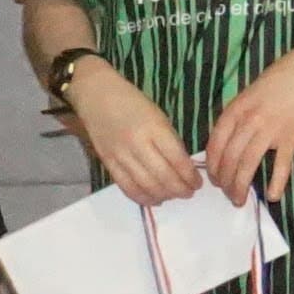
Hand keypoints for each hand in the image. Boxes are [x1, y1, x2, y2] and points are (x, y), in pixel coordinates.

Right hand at [70, 63, 198, 205]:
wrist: (96, 94)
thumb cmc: (132, 102)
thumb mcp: (159, 115)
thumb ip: (170, 141)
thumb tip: (183, 167)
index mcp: (155, 128)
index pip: (177, 160)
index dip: (190, 176)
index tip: (197, 183)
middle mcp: (138, 143)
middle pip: (163, 176)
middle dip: (180, 189)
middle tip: (189, 193)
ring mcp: (121, 155)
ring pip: (146, 185)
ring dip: (164, 195)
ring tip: (173, 196)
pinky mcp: (108, 163)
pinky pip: (127, 187)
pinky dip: (143, 198)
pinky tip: (154, 199)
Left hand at [206, 46, 293, 204]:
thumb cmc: (273, 84)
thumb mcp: (244, 96)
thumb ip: (232, 119)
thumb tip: (220, 145)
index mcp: (234, 111)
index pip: (215, 145)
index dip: (212, 166)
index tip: (213, 179)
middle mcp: (248, 121)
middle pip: (229, 158)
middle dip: (224, 182)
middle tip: (226, 194)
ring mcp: (269, 130)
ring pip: (248, 165)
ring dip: (241, 186)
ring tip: (239, 200)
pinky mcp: (290, 137)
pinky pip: (282, 165)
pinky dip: (277, 182)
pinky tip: (273, 196)